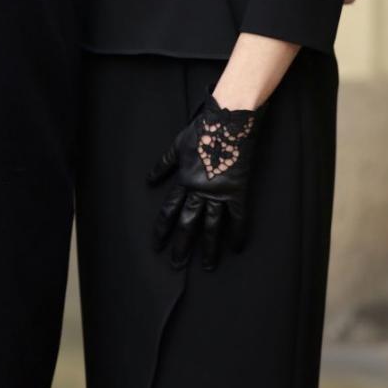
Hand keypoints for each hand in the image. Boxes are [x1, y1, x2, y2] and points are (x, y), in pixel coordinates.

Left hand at [148, 92, 264, 270]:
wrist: (228, 122)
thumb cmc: (201, 131)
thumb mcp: (176, 145)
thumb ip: (163, 165)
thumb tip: (149, 180)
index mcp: (184, 180)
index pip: (169, 210)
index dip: (162, 229)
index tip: (157, 245)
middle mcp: (200, 191)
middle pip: (189, 223)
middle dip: (182, 245)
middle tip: (176, 265)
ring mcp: (220, 193)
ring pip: (212, 226)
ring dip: (209, 248)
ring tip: (207, 266)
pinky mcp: (238, 191)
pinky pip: (238, 217)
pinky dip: (237, 233)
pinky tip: (236, 248)